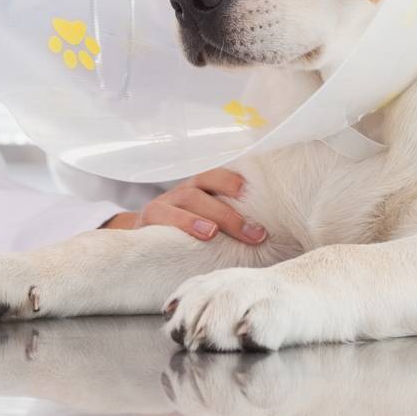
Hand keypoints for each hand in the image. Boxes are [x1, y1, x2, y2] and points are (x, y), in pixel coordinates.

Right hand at [99, 167, 267, 243]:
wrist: (146, 240)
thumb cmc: (189, 233)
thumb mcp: (210, 223)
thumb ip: (232, 222)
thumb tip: (270, 237)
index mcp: (203, 188)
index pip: (220, 175)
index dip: (235, 180)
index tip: (259, 194)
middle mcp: (185, 190)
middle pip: (206, 188)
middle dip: (231, 212)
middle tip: (256, 234)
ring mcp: (165, 202)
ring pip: (187, 199)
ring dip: (205, 215)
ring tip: (215, 233)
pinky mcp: (149, 219)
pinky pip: (162, 216)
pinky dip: (182, 223)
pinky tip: (199, 235)